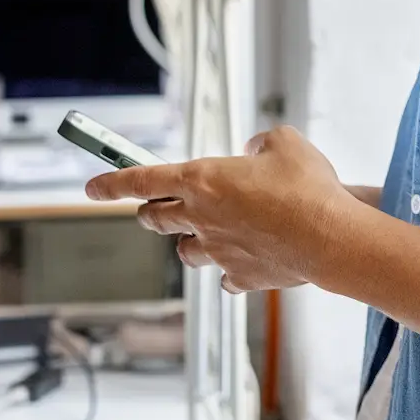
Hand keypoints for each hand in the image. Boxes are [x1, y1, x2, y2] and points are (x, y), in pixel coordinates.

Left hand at [86, 126, 360, 293]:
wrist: (328, 238)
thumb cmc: (307, 188)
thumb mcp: (284, 143)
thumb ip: (261, 142)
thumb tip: (254, 152)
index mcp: (202, 180)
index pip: (141, 180)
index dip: (111, 182)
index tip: (92, 188)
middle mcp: (201, 217)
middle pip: (156, 218)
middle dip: (151, 211)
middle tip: (157, 207)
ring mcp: (218, 251)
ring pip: (185, 251)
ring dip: (190, 241)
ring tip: (209, 233)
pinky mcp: (240, 276)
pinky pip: (224, 277)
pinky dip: (228, 269)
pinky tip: (244, 260)